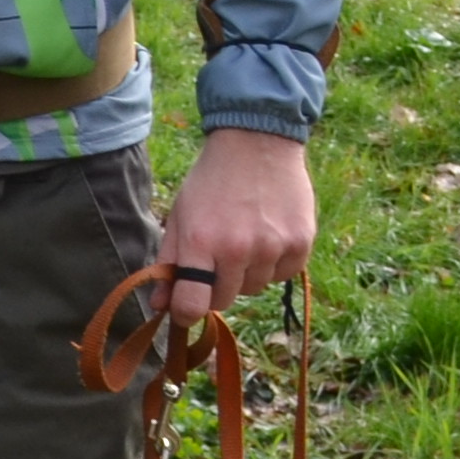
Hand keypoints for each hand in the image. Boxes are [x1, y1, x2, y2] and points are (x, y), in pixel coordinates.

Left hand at [159, 127, 316, 316]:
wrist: (256, 145)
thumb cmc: (210, 183)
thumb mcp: (180, 217)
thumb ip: (169, 263)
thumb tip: (159, 306)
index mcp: (200, 242)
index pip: (193, 304)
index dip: (186, 314)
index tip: (184, 311)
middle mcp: (237, 249)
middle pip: (224, 300)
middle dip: (214, 287)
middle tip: (216, 259)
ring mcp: (272, 247)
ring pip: (255, 289)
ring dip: (246, 274)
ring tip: (244, 238)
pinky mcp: (300, 244)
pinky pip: (283, 276)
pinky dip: (274, 264)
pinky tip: (267, 235)